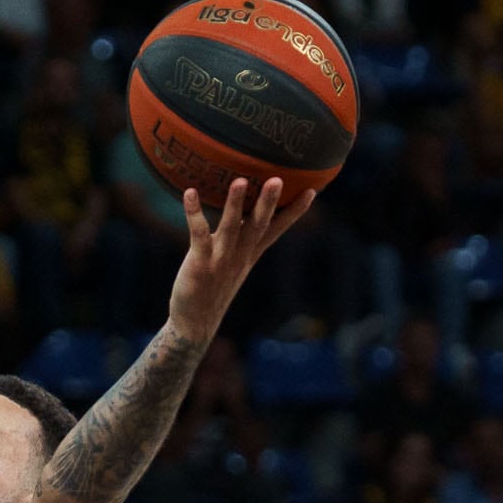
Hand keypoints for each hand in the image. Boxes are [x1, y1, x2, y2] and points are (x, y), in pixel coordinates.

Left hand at [163, 179, 314, 340]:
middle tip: (278, 180)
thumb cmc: (212, 287)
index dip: (294, 212)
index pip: (277, 229)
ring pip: (231, 227)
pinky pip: (198, 235)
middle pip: (258, 225)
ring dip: (236, 204)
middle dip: (269, 203)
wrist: (195, 323)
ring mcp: (221, 260)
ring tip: (240, 181)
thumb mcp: (233, 263)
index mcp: (250, 253)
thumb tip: (243, 215)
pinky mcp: (200, 264)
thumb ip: (240, 240)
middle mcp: (240, 255)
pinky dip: (194, 213)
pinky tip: (190, 192)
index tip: (312, 190)